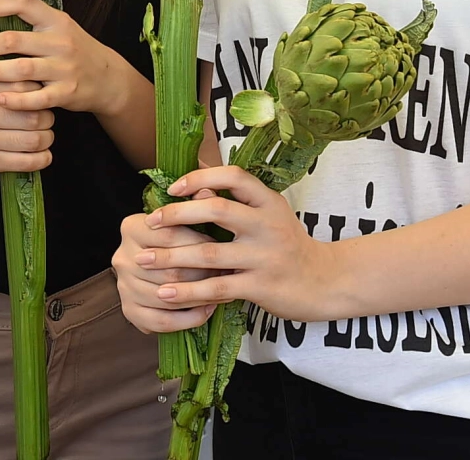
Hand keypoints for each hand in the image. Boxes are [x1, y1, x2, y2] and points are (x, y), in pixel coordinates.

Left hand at [0, 0, 144, 117]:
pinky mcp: (65, 92)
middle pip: (11, 40)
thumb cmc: (75, 50)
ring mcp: (64, 68)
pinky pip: (33, 98)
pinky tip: (0, 98)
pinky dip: (13, 100)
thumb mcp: (60, 27)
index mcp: (56, 20)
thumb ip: (33, 21)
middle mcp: (60, 41)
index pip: (22, 2)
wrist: (108, 78)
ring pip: (18, 69)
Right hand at [0, 75, 49, 178]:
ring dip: (47, 139)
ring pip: (33, 140)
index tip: (40, 99)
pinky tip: (43, 155)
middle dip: (47, 119)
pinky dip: (42, 159)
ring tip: (44, 137)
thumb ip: (5, 83)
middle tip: (46, 121)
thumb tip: (42, 84)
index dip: (39, 94)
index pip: (23, 86)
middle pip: (33, 115)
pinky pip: (26, 162)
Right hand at [113, 211, 218, 333]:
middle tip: (230, 273)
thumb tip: (209, 189)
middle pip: (169, 269)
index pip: (169, 235)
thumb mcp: (187, 218)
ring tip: (224, 292)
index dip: (200, 242)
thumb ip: (196, 203)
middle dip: (203, 272)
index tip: (224, 246)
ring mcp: (123, 285)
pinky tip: (207, 310)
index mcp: (131, 227)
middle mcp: (121, 256)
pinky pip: (161, 321)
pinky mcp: (129, 310)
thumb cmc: (179, 238)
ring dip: (199, 296)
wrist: (158, 266)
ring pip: (167, 296)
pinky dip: (188, 318)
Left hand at [135, 166, 340, 323]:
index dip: (200, 177)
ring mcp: (264, 256)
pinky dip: (188, 291)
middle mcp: (267, 224)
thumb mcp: (269, 214)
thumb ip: (238, 199)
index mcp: (268, 202)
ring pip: (210, 253)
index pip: (233, 176)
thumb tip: (196, 177)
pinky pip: (217, 287)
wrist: (325, 282)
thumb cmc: (287, 244)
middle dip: (177, 214)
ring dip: (172, 257)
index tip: (173, 188)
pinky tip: (166, 292)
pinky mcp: (261, 286)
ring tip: (144, 260)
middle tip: (150, 222)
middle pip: (217, 209)